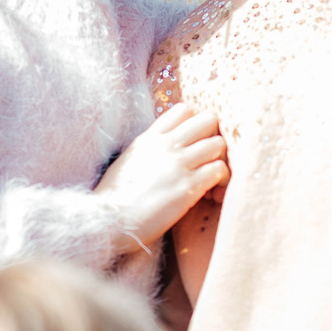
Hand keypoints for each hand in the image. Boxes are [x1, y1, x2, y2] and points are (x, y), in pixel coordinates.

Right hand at [95, 102, 229, 246]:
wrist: (109, 220)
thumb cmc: (116, 197)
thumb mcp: (129, 161)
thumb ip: (149, 148)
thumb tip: (161, 147)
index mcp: (150, 137)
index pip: (184, 110)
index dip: (195, 124)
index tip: (195, 142)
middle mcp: (166, 145)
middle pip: (208, 120)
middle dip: (213, 137)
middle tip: (210, 158)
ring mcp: (178, 164)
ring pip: (218, 144)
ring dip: (220, 160)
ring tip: (214, 179)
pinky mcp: (188, 187)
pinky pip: (220, 170)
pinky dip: (222, 181)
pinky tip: (213, 194)